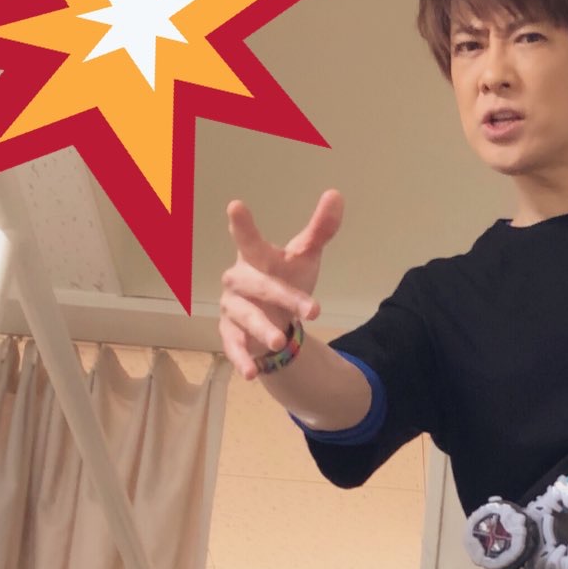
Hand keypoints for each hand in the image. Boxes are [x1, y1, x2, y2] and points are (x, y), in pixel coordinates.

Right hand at [219, 189, 343, 380]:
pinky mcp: (231, 334)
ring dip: (262, 329)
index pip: (249, 239)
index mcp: (255, 257)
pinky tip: (251, 374)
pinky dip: (241, 359)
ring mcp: (233, 308)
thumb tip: (336, 195)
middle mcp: (239, 280)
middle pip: (258, 285)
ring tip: (280, 342)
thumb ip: (320, 230)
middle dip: (283, 296)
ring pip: (245, 317)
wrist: (271, 316)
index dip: (242, 224)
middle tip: (313, 311)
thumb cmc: (283, 279)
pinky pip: (233, 346)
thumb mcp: (304, 257)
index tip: (235, 205)